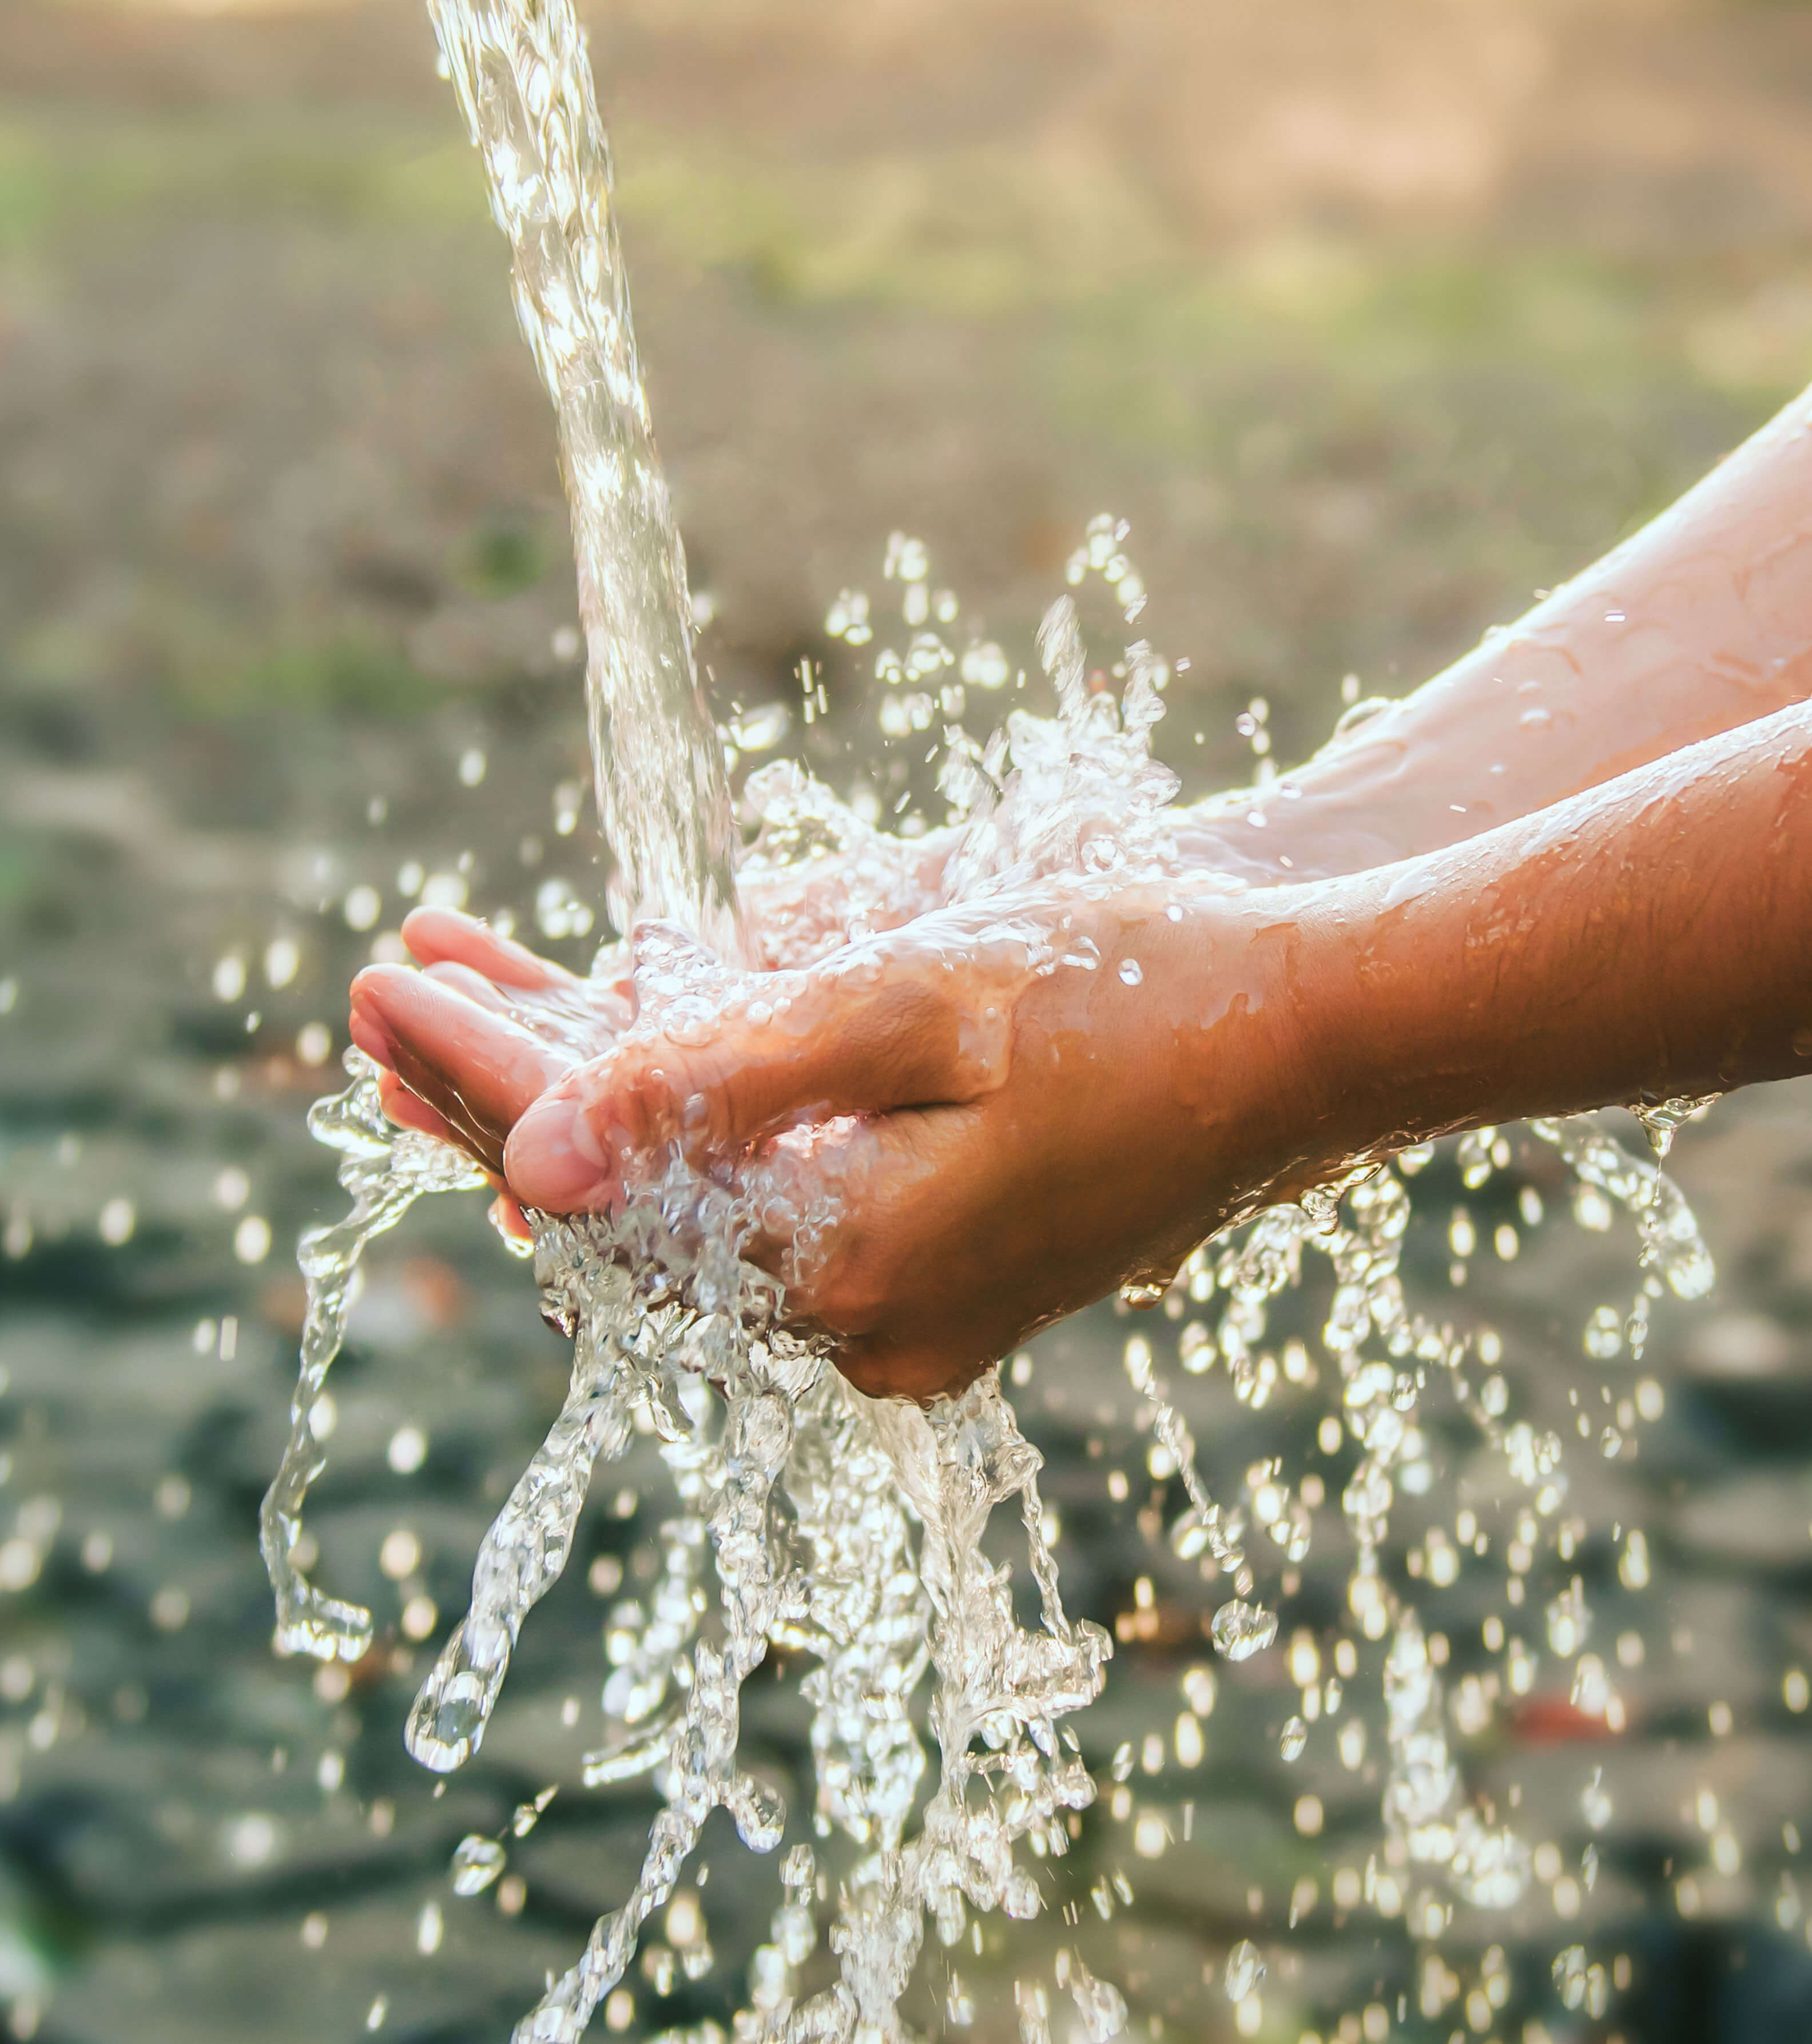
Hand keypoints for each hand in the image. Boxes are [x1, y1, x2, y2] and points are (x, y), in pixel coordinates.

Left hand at [357, 881, 1354, 1400]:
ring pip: (685, 1212)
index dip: (482, 1075)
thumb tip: (531, 1161)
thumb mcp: (921, 1004)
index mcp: (855, 1265)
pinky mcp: (936, 1277)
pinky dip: (675, 1133)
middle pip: (627, 1213)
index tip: (382, 985)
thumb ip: (725, 1079)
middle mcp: (867, 1326)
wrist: (1310, 1039)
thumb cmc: (1137, 990)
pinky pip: (757, 1212)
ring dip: (579, 1106)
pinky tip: (612, 1060)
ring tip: (456, 1010)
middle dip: (501, 1096)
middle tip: (373, 999)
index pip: (605, 1180)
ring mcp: (905, 1316)